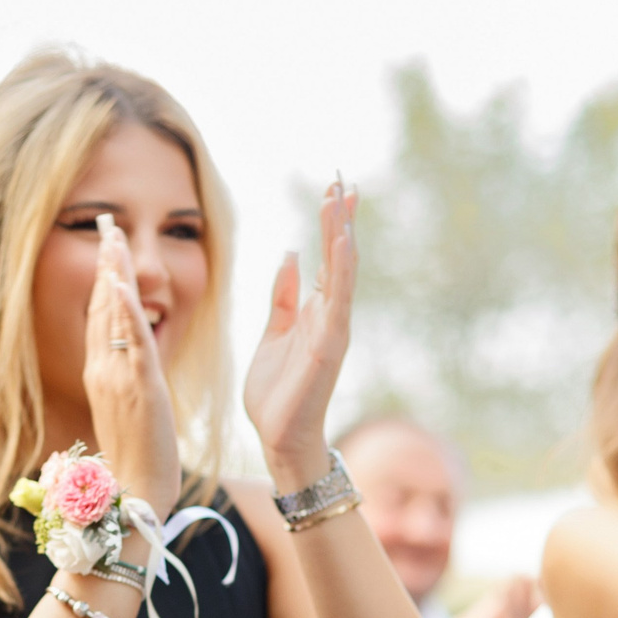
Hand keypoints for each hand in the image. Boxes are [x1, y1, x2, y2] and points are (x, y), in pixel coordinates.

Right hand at [80, 215, 179, 506]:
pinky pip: (133, 341)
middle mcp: (102, 372)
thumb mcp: (125, 416)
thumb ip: (122, 387)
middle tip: (107, 226)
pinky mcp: (141, 388)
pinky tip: (124, 284)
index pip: (98, 321)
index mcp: (99, 378)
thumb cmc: (134, 464)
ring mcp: (118, 378)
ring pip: (114, 316)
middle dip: (106, 264)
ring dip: (115, 273)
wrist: (136, 495)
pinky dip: (128, 310)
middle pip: (102, 308)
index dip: (100, 284)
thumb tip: (125, 369)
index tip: (105, 253)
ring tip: (114, 238)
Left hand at [244, 176, 356, 491]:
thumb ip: (283, 297)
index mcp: (314, 312)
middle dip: (341, 219)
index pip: (326, 258)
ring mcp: (333, 329)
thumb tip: (292, 255)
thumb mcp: (273, 334)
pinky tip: (343, 241)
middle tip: (344, 179)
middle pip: (339, 257)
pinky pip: (338, 300)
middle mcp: (329, 315)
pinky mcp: (329, 344)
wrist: (280, 438)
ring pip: (342, 271)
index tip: (334, 190)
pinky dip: (341, 269)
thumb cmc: (277, 393)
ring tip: (344, 199)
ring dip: (343, 234)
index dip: (330, 224)